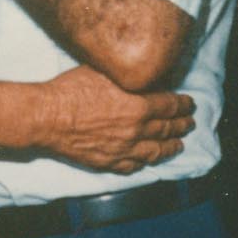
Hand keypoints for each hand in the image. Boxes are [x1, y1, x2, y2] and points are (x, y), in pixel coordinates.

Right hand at [36, 64, 194, 173]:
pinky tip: (149, 159)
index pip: (170, 105)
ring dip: (171, 147)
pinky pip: (134, 165)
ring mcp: (123, 150)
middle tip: (190, 123)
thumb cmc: (70, 90)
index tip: (190, 103)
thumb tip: (140, 74)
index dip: (183, 104)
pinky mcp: (108, 162)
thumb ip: (126, 76)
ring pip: (155, 151)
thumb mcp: (102, 71)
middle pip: (167, 128)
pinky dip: (145, 162)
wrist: (47, 117)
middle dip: (182, 125)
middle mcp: (136, 130)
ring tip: (179, 144)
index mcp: (138, 105)